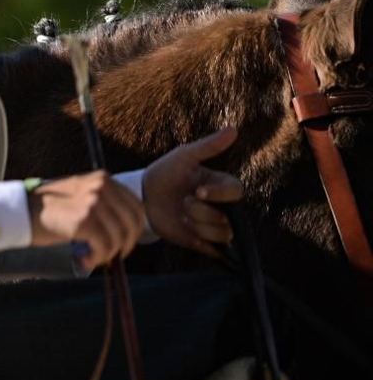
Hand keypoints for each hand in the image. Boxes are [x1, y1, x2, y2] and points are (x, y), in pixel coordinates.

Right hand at [27, 170, 144, 271]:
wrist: (20, 209)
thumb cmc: (48, 207)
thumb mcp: (80, 195)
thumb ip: (104, 204)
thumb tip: (125, 231)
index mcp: (103, 178)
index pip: (137, 207)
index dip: (135, 229)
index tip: (123, 242)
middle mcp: (101, 187)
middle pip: (133, 223)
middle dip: (125, 244)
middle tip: (111, 255)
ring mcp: (93, 203)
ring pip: (119, 238)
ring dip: (109, 253)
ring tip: (92, 257)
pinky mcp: (83, 221)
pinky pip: (105, 247)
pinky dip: (97, 258)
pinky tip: (85, 259)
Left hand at [143, 126, 243, 257]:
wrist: (143, 197)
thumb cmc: (165, 172)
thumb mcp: (184, 156)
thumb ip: (209, 146)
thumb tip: (234, 129)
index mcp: (221, 186)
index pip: (236, 191)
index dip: (219, 194)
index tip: (198, 191)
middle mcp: (222, 207)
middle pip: (227, 216)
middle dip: (200, 211)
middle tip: (183, 202)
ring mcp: (214, 226)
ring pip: (223, 234)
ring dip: (198, 225)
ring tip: (181, 216)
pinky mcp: (205, 243)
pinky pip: (216, 250)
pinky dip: (201, 241)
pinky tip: (186, 231)